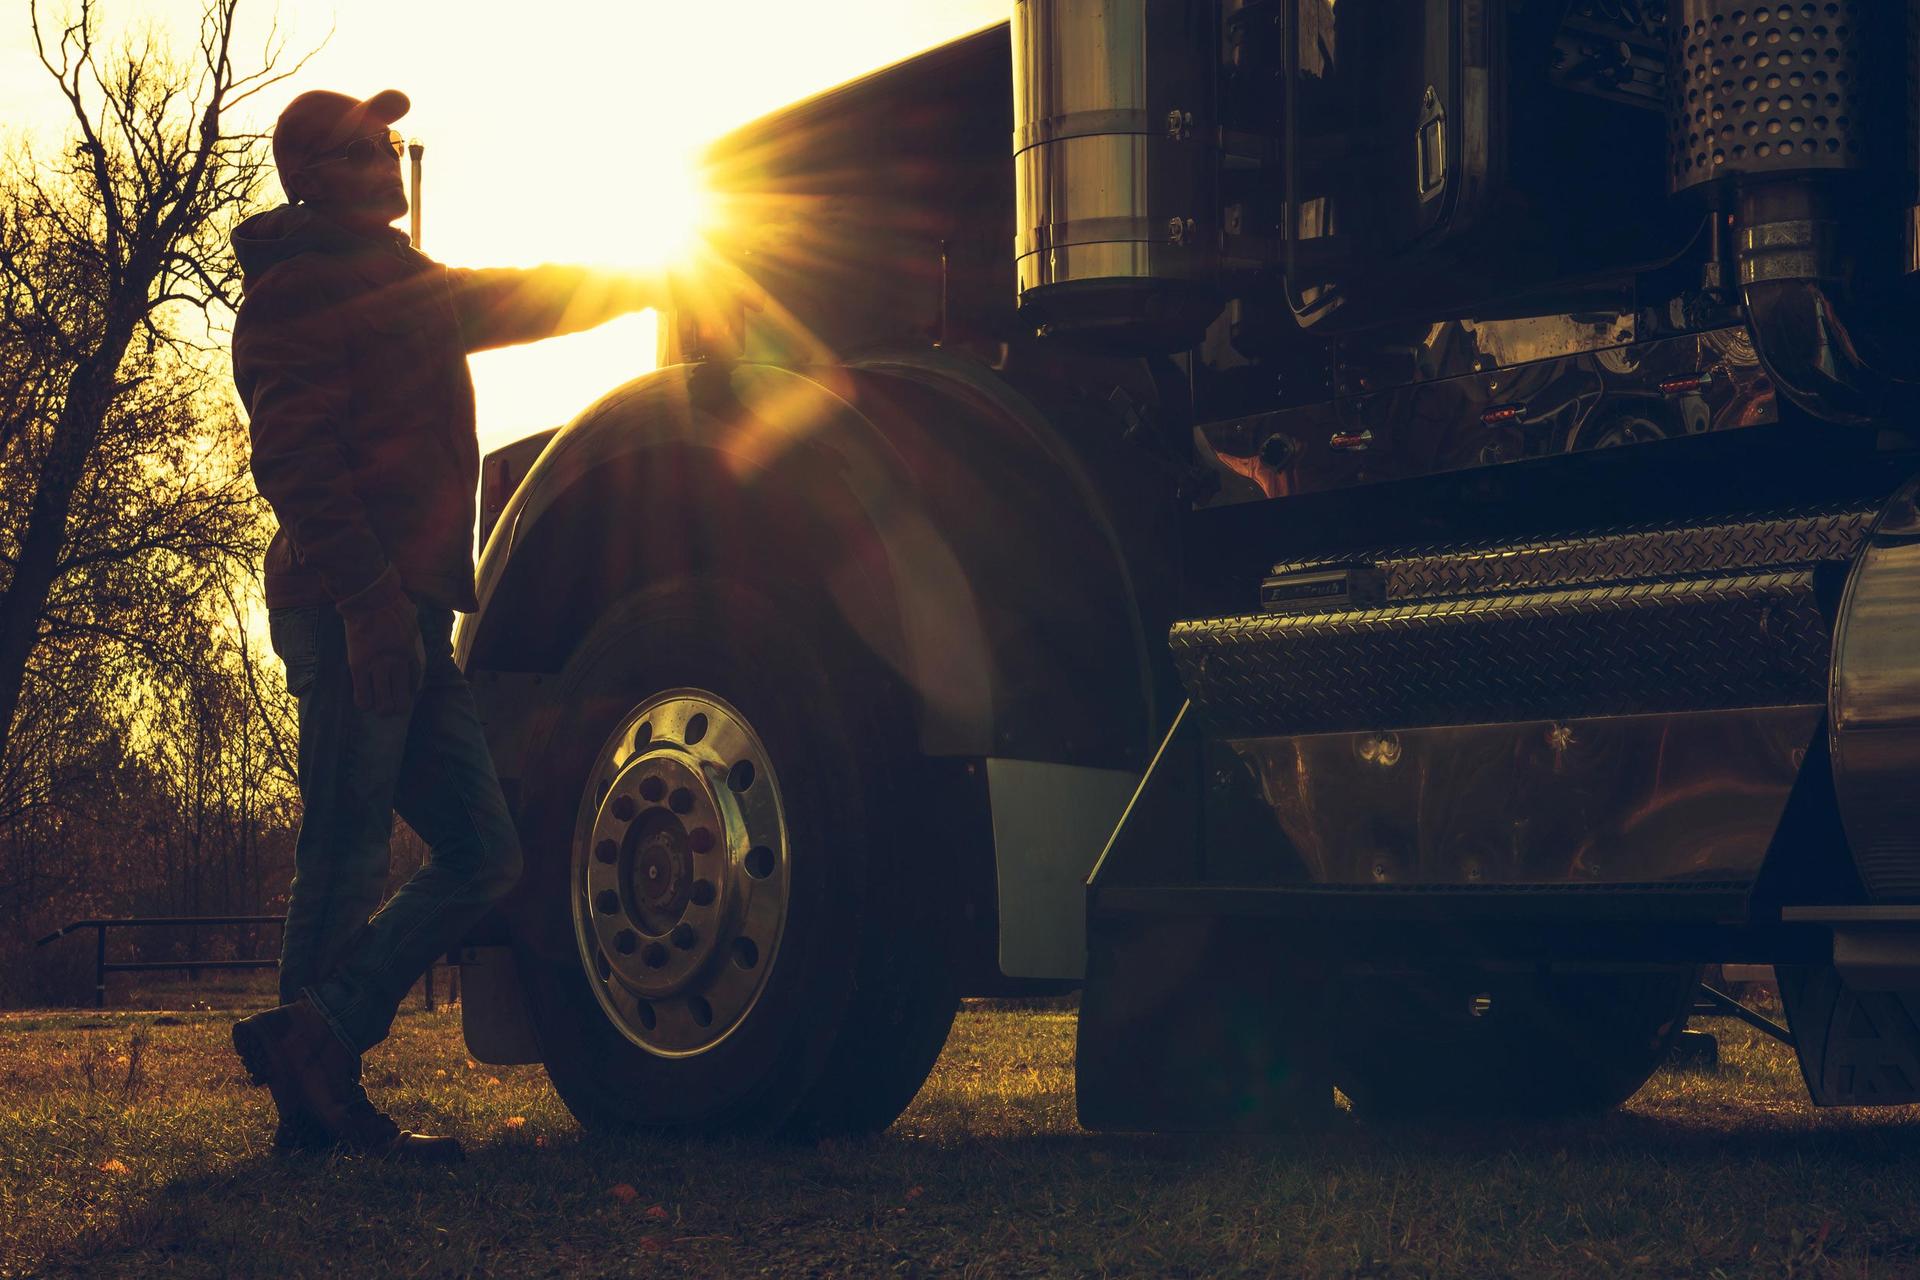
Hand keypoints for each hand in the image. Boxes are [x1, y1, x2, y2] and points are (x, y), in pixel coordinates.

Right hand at [336, 565, 425, 716]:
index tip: (406, 694)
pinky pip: (362, 694)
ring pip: (383, 702)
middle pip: (401, 699)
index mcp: (412, 652)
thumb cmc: (392, 604)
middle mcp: (398, 663)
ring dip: (382, 708)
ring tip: (379, 708)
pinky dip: (364, 702)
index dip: (410, 691)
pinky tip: (364, 703)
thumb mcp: (412, 620)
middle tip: (392, 707)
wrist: (370, 596)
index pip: (415, 682)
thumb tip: (418, 631)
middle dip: (397, 707)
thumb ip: (414, 633)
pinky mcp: (359, 665)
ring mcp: (378, 665)